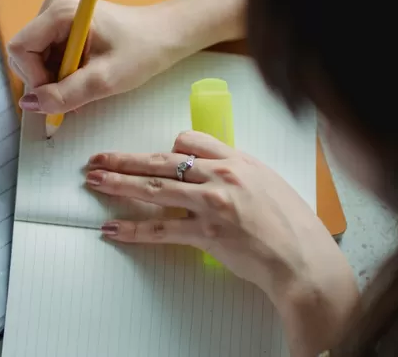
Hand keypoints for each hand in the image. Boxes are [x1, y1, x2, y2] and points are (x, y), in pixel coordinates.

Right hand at [7, 0, 178, 113]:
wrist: (166, 35)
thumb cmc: (142, 51)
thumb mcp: (103, 80)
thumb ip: (64, 95)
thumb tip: (29, 105)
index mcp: (59, 10)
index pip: (21, 49)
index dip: (33, 78)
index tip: (59, 94)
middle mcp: (53, 5)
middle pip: (25, 53)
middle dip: (44, 80)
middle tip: (74, 93)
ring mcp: (56, 12)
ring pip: (34, 57)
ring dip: (53, 79)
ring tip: (83, 84)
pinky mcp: (62, 22)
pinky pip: (46, 54)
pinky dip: (59, 72)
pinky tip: (81, 76)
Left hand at [85, 131, 357, 355]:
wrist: (303, 259)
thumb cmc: (291, 224)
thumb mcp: (266, 182)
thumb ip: (234, 172)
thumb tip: (209, 172)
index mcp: (236, 160)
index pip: (189, 139)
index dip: (166, 146)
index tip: (150, 154)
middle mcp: (220, 176)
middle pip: (161, 160)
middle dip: (124, 159)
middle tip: (98, 159)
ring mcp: (211, 204)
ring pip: (154, 188)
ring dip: (119, 184)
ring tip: (95, 182)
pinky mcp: (205, 233)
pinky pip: (160, 229)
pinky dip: (132, 229)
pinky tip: (112, 228)